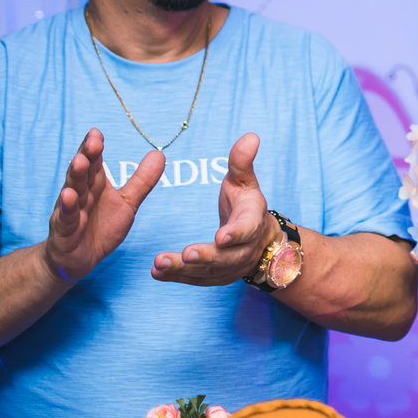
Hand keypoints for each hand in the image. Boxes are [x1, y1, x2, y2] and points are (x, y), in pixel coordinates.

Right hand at [43, 129, 164, 282]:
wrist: (78, 259)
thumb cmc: (100, 227)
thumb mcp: (127, 203)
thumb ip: (142, 181)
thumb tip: (159, 154)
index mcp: (95, 185)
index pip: (95, 163)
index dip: (95, 148)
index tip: (97, 132)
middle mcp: (80, 195)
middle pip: (83, 173)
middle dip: (87, 156)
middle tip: (93, 141)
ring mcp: (70, 212)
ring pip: (72, 191)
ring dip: (75, 177)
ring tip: (79, 161)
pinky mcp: (64, 232)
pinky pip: (66, 219)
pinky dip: (67, 208)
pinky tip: (69, 196)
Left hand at [152, 133, 279, 286]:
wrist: (260, 240)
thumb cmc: (246, 205)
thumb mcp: (245, 182)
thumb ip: (241, 162)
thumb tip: (250, 136)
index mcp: (252, 222)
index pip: (246, 229)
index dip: (235, 233)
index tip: (221, 236)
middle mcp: (244, 250)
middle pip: (225, 257)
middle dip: (205, 257)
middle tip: (186, 254)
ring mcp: (230, 267)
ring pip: (207, 272)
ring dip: (184, 270)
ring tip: (159, 263)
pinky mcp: (214, 277)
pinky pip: (195, 280)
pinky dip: (176, 278)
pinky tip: (157, 273)